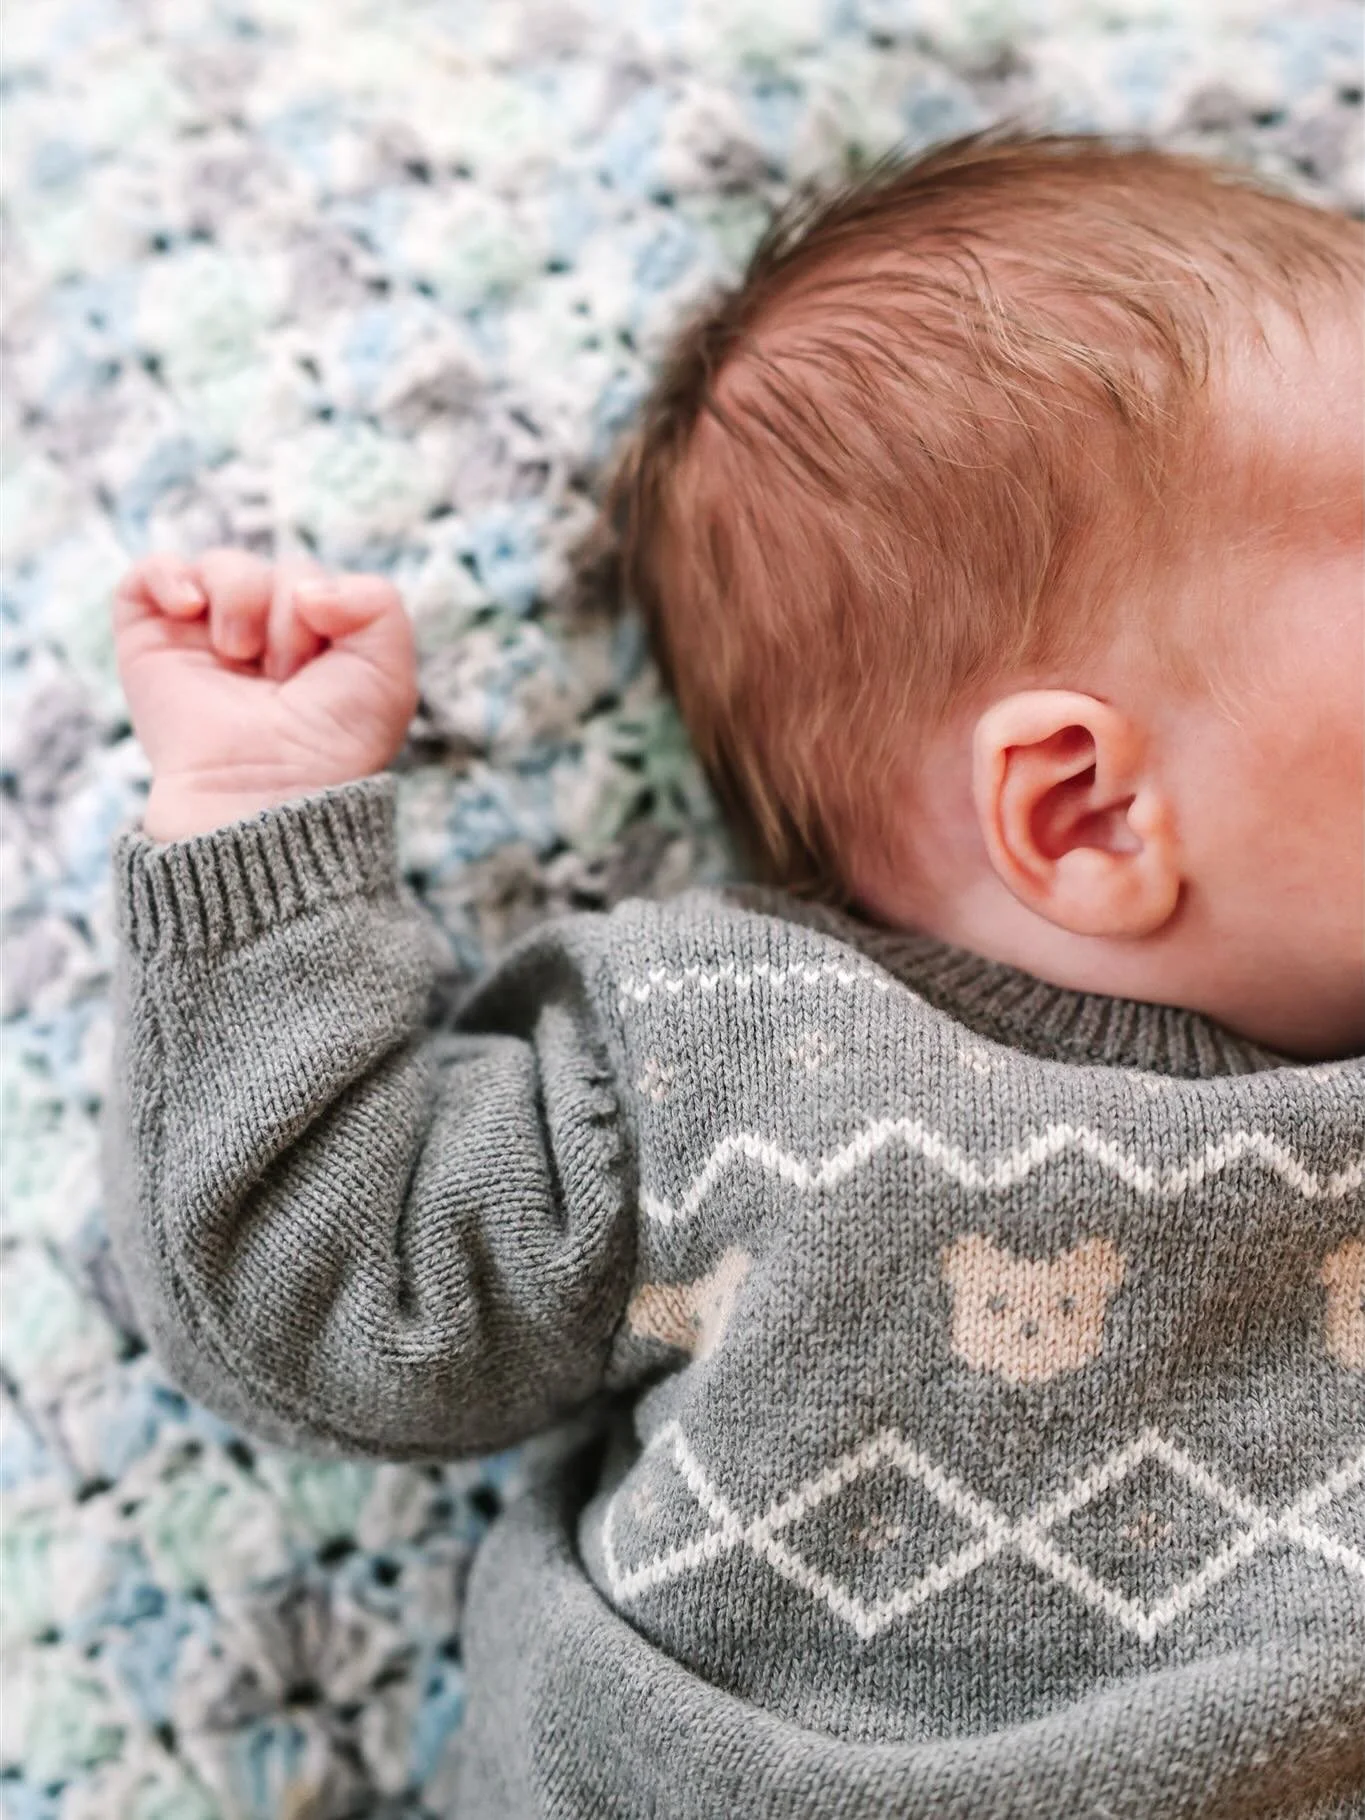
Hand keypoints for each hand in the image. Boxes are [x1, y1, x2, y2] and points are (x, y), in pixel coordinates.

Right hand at [114, 550, 418, 840]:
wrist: (264, 788)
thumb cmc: (330, 744)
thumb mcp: (387, 673)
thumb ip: (377, 601)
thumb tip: (305, 587)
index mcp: (315, 644)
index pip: (323, 581)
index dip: (328, 609)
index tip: (321, 667)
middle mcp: (262, 637)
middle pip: (279, 570)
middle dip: (288, 616)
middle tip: (284, 676)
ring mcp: (204, 637)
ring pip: (223, 565)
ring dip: (241, 599)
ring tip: (240, 653)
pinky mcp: (151, 642)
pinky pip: (149, 572)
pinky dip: (169, 576)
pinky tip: (190, 608)